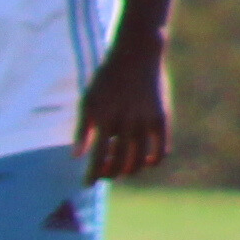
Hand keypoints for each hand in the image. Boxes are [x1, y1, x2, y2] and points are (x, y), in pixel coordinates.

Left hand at [76, 42, 176, 181]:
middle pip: (120, 164)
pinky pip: (162, 150)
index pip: (98, 158)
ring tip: (121, 166)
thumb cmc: (107, 78)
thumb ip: (82, 129)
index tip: (87, 184)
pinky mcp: (162, 119)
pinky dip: (154, 160)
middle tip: (105, 173)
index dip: (92, 176)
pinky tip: (145, 161)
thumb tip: (76, 157)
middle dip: (110, 174)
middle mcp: (126, 124)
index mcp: (104, 119)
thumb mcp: (88, 100)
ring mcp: (146, 122)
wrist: (136, 54)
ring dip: (129, 170)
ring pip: (140, 161)